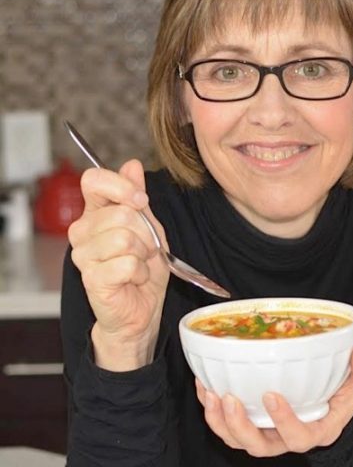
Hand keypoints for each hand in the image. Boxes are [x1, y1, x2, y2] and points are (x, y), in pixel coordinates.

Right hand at [68, 159, 169, 370]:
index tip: (141, 201)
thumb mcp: (150, 225)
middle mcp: (82, 230)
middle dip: (146, 232)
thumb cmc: (144, 266)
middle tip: (147, 248)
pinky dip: (141, 272)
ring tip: (140, 263)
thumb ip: (137, 197)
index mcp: (95, 212)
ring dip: (144, 252)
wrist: (143, 308)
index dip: (121, 186)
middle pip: (121, 213)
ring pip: (125, 238)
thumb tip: (132, 165)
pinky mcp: (91, 278)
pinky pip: (127, 263)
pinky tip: (135, 279)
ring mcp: (83, 255)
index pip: (93, 180)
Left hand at [195, 347, 352, 456]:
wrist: (333, 399)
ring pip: (239, 440)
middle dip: (241, 427)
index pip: (299, 437)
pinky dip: (213, 409)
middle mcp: (288, 435)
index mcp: (316, 428)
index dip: (283, 422)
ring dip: (220, 421)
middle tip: (230, 398)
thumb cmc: (345, 391)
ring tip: (211, 394)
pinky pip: (228, 424)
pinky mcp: (254, 420)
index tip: (272, 395)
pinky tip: (205, 386)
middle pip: (260, 447)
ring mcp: (268, 430)